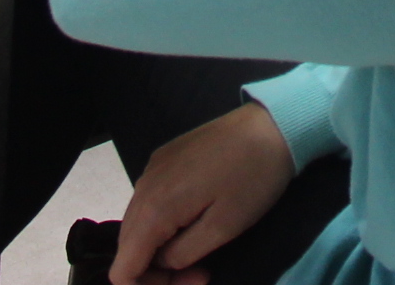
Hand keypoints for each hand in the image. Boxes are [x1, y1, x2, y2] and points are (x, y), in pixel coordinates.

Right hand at [111, 101, 295, 284]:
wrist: (271, 124)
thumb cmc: (253, 179)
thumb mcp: (223, 227)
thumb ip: (183, 254)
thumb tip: (163, 261)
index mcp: (154, 208)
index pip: (122, 267)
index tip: (189, 280)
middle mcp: (143, 186)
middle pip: (128, 247)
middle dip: (156, 270)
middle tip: (200, 273)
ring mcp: (152, 168)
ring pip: (138, 224)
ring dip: (160, 247)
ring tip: (200, 250)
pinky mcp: (165, 157)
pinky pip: (149, 200)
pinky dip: (163, 222)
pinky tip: (194, 221)